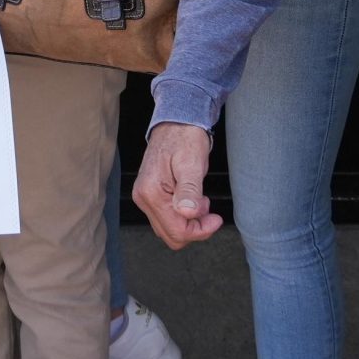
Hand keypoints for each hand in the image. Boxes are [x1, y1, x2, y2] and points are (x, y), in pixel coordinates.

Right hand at [133, 123, 221, 247]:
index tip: (216, 219)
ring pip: (169, 229)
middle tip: (208, 209)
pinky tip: (192, 199)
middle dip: (194, 228)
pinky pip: (167, 218)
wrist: (176, 122)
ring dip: (189, 222)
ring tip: (200, 199)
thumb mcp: (192, 163)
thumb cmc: (185, 138)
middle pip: (171, 235)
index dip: (200, 230)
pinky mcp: (150, 195)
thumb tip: (187, 214)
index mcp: (151, 192)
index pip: (176, 231)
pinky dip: (183, 215)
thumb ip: (189, 190)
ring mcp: (145, 197)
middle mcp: (143, 197)